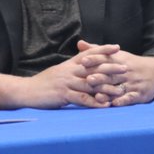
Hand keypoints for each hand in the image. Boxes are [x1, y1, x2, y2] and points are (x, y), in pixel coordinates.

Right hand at [5, 43, 122, 108]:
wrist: (27, 91)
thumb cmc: (43, 83)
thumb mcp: (58, 71)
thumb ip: (71, 67)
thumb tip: (84, 62)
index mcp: (69, 64)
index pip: (88, 53)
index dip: (103, 49)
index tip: (117, 47)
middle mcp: (69, 71)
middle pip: (93, 67)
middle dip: (111, 67)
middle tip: (126, 68)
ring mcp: (66, 83)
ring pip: (90, 84)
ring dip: (106, 87)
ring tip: (121, 90)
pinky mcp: (63, 95)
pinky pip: (82, 99)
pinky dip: (95, 103)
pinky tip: (105, 105)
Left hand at [78, 41, 153, 105]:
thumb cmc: (129, 64)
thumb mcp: (116, 55)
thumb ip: (97, 50)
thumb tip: (79, 43)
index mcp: (120, 60)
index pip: (106, 59)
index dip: (95, 60)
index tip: (83, 61)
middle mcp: (126, 71)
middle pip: (112, 74)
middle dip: (100, 77)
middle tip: (88, 79)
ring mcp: (133, 83)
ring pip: (119, 87)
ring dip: (109, 92)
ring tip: (97, 96)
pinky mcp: (140, 94)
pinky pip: (131, 98)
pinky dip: (123, 101)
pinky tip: (115, 104)